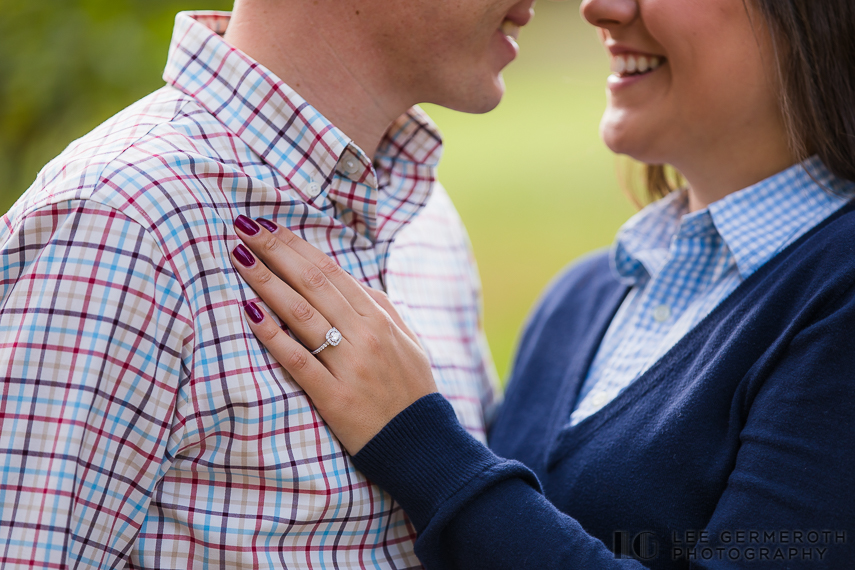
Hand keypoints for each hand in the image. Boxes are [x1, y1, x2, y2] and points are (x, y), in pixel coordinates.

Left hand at [229, 215, 437, 454]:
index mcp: (380, 319)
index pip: (331, 272)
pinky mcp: (334, 397)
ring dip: (266, 281)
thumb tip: (354, 284)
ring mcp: (350, 365)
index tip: (269, 226)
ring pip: (302, 313)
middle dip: (275, 251)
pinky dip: (273, 336)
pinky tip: (249, 313)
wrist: (421, 443)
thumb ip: (382, 310)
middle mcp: (365, 335)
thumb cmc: (411, 390)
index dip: (297, 246)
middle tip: (244, 227)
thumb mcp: (408, 342)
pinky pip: (298, 360)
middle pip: (312, 282)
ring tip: (239, 257)